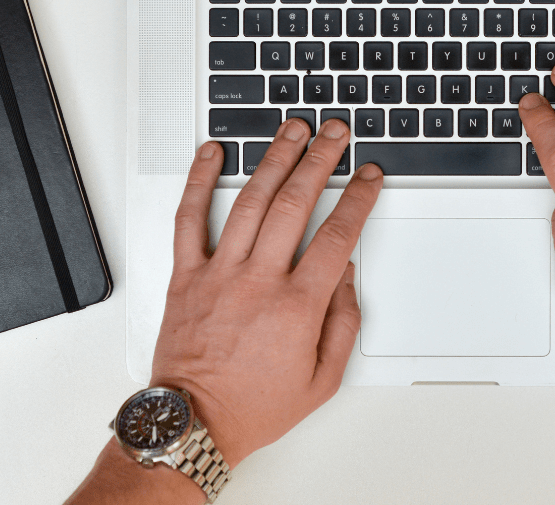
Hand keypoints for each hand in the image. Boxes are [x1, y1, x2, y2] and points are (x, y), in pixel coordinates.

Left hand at [150, 119, 381, 467]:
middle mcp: (258, 281)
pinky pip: (189, 218)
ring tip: (291, 130)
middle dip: (321, 160)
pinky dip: (198, 181)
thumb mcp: (322, 380)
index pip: (337, 235)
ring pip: (250, 201)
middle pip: (296, 204)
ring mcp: (218, 274)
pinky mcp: (185, 276)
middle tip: (335, 135)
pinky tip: (212, 153)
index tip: (369, 177)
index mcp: (296, 306)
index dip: (358, 199)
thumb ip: (343, 324)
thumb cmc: (254, 406)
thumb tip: (346, 276)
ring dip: (274, 159)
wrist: (194, 424)